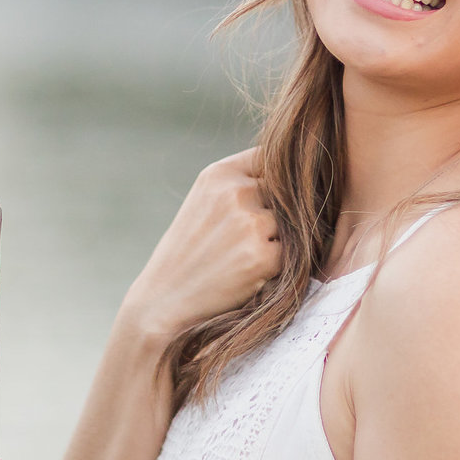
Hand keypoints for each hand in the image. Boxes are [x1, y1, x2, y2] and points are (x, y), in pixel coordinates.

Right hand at [119, 149, 283, 344]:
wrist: (164, 300)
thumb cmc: (188, 252)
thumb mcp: (205, 202)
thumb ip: (243, 183)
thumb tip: (296, 176)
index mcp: (219, 173)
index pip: (271, 158)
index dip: (275, 179)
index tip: (265, 200)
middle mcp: (236, 192)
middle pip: (286, 193)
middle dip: (277, 214)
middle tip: (246, 239)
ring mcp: (251, 223)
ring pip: (291, 224)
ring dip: (278, 241)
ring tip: (243, 257)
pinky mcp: (264, 256)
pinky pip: (293, 253)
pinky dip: (277, 265)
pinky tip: (248, 273)